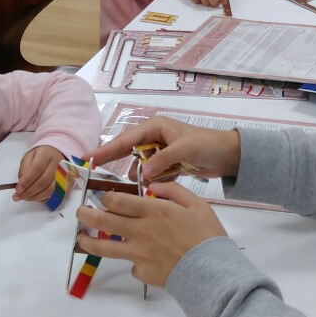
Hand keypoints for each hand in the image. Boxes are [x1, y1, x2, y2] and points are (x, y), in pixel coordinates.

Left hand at [14, 144, 62, 201]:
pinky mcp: (69, 184)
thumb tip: (21, 184)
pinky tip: (37, 198)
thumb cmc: (39, 157)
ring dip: (36, 197)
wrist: (55, 155)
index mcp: (47, 154)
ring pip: (51, 190)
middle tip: (19, 196)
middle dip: (29, 191)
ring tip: (26, 198)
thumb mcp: (28, 158)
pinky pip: (57, 195)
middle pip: (44, 181)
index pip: (37, 168)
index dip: (27, 180)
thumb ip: (24, 170)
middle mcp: (58, 164)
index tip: (18, 189)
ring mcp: (66, 175)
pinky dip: (45, 199)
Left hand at [75, 182, 227, 286]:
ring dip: (88, 241)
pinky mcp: (141, 273)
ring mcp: (138, 254)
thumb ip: (173, 190)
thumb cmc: (207, 234)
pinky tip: (141, 260)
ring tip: (81, 238)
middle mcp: (140, 231)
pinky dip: (133, 261)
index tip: (104, 198)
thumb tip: (153, 186)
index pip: (117, 201)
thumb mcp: (196, 204)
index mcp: (153, 211)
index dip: (106, 198)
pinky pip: (131, 265)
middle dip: (87, 215)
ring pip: (104, 247)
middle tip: (81, 213)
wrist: (212, 271)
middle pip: (103, 221)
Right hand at [85, 116, 240, 181]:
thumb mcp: (184, 149)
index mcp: (155, 127)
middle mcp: (154, 138)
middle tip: (90, 171)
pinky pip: (151, 173)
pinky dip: (149, 180)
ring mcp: (159, 152)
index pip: (125, 139)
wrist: (227, 154)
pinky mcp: (166, 164)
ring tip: (125, 187)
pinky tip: (146, 189)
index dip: (106, 149)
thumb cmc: (206, 144)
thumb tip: (141, 174)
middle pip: (126, 150)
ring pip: (139, 164)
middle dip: (111, 160)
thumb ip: (162, 160)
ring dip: (136, 175)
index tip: (88, 157)